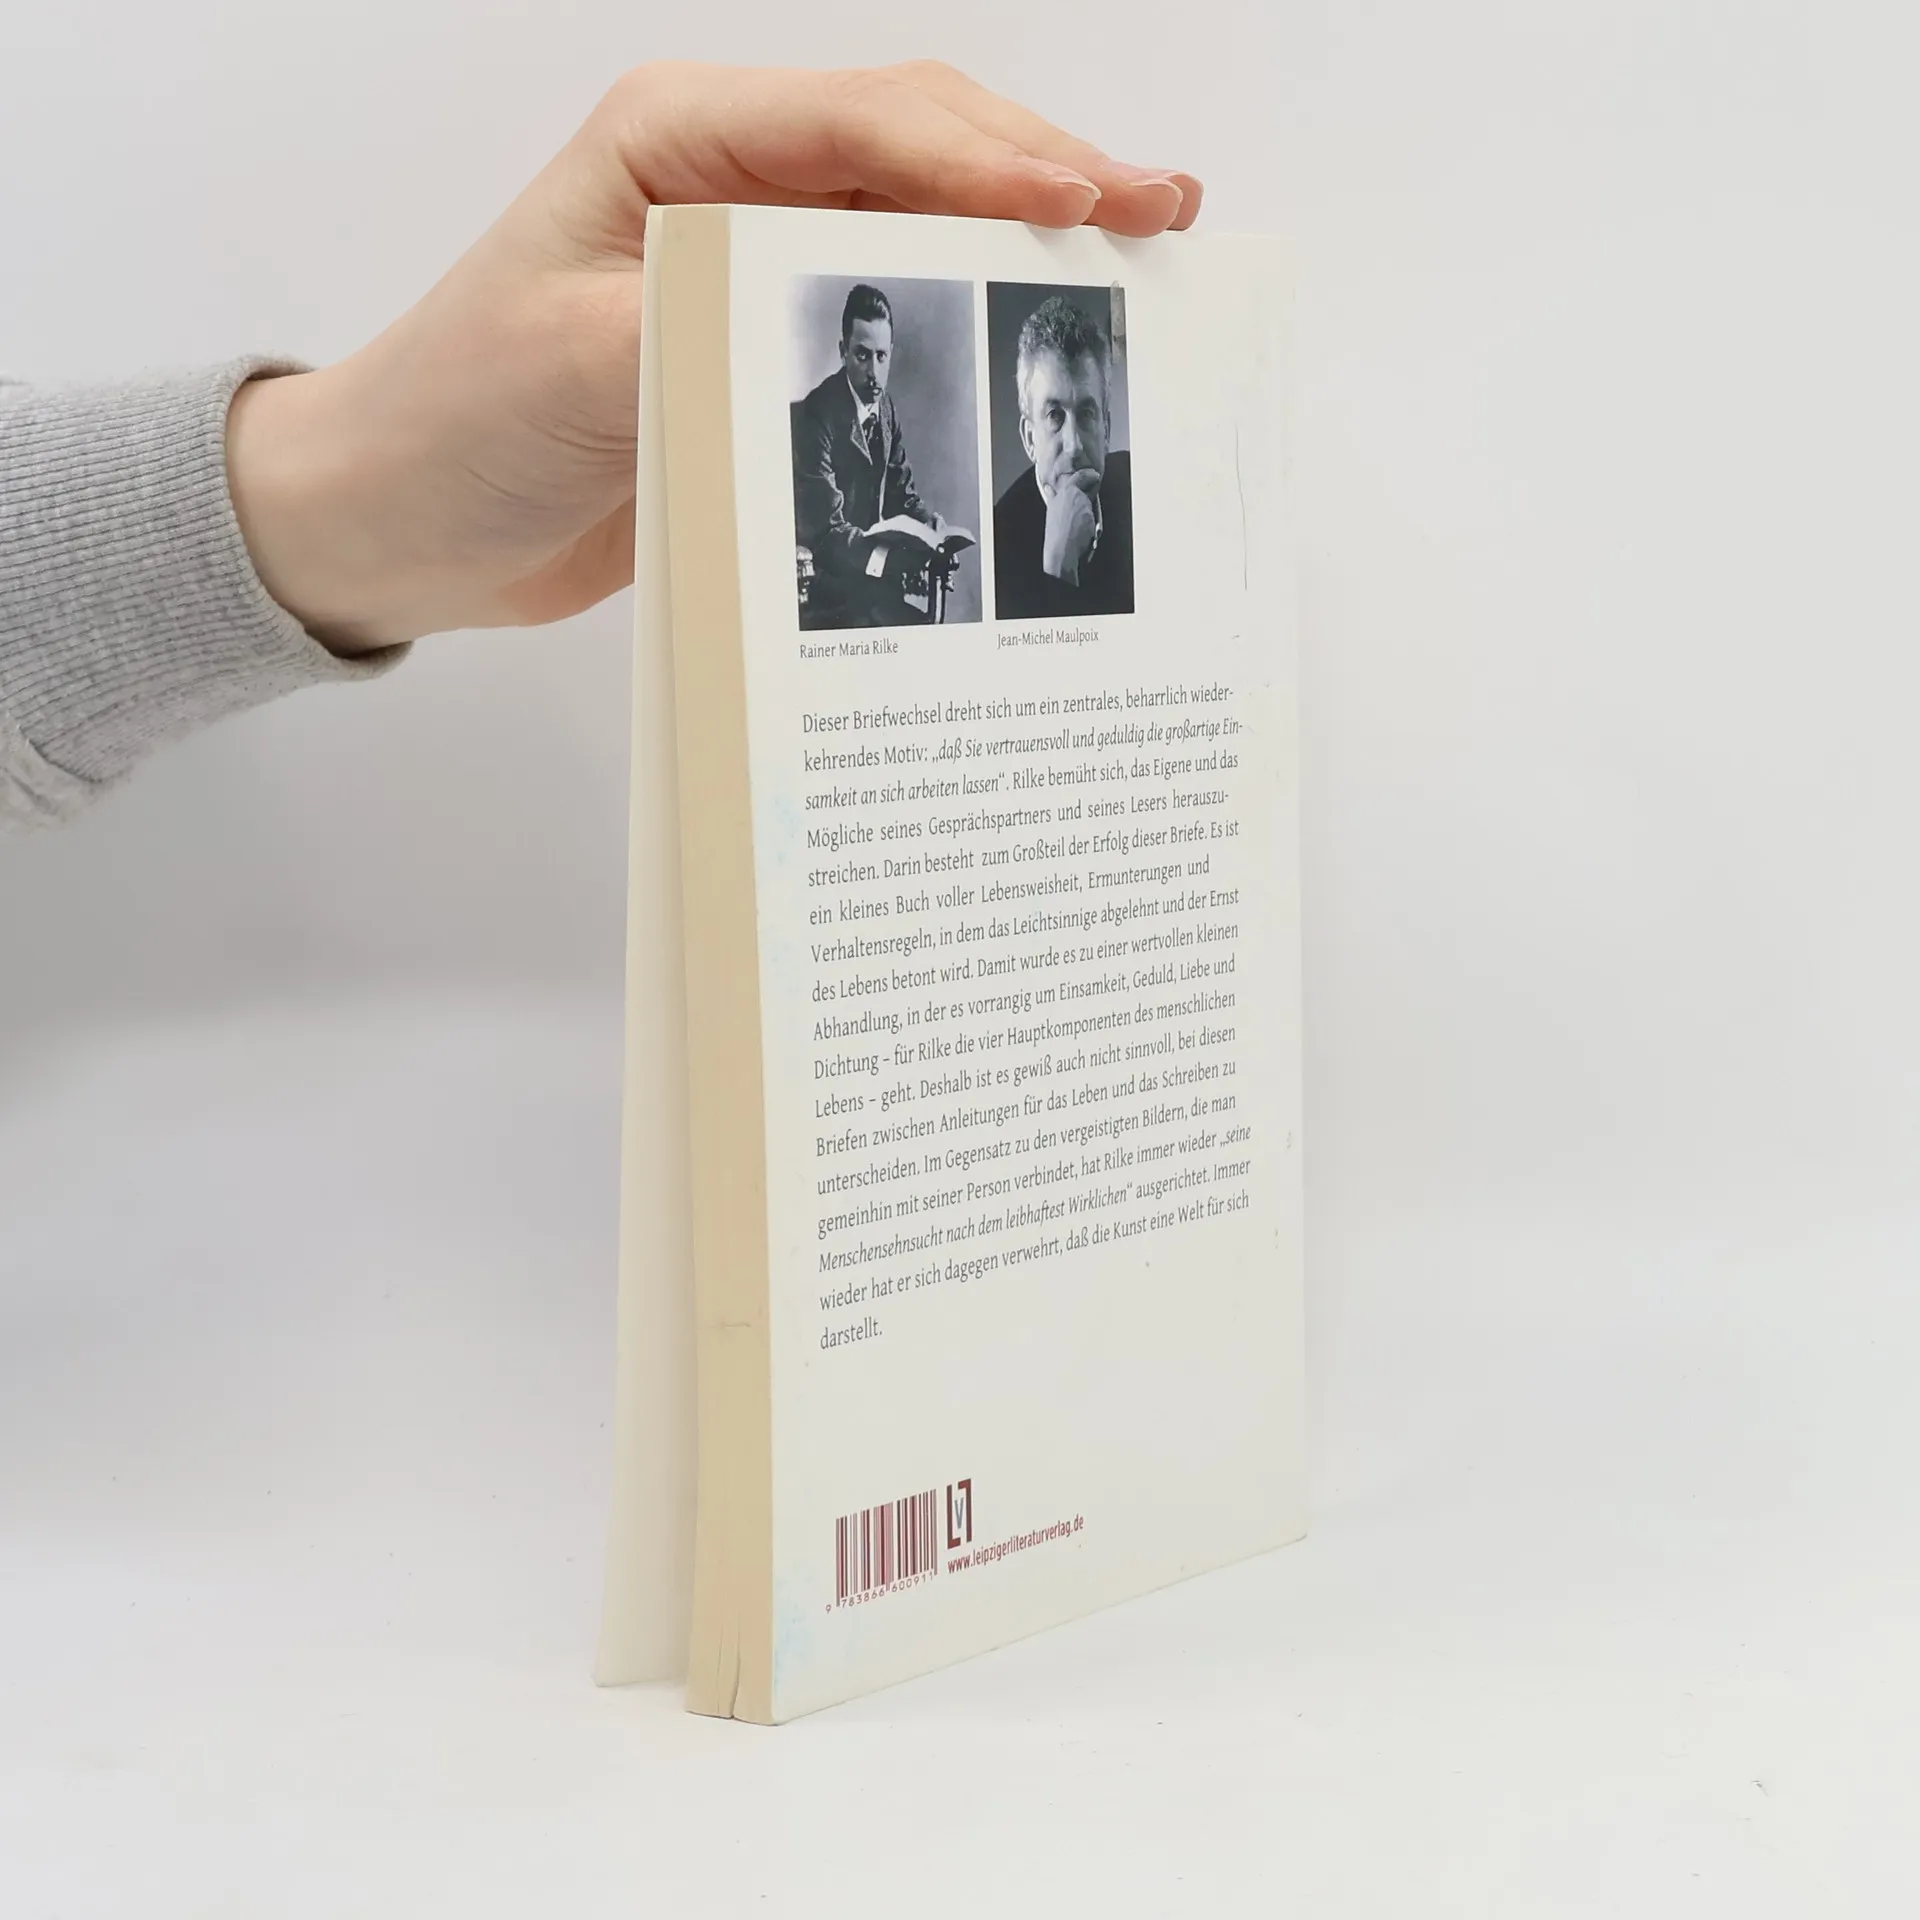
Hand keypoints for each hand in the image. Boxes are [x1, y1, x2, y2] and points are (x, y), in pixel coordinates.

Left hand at [225, 61, 1200, 654]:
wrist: (400, 520)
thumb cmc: (459, 420)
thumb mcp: (578, 364)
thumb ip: (716, 325)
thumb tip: (855, 315)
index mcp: (678, 143)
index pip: (871, 123)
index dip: (992, 161)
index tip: (1092, 207)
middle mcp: (727, 183)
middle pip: (923, 147)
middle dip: (1049, 176)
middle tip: (1167, 210)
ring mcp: (751, 262)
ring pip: (922, 221)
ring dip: (1029, 237)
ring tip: (1141, 256)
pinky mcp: (759, 346)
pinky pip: (889, 312)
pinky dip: (969, 314)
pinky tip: (1035, 330)